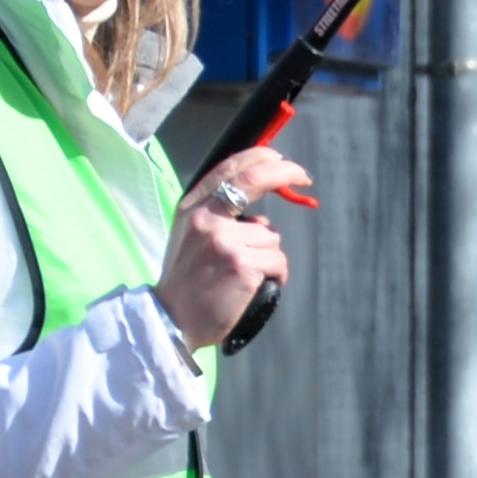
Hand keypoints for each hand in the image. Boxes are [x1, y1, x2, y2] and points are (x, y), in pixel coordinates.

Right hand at [158, 146, 309, 351]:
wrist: (172, 320)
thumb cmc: (187, 282)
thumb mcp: (190, 236)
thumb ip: (216, 214)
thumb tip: (256, 203)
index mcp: (192, 208)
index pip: (229, 169)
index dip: (259, 157)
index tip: (279, 160)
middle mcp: (206, 218)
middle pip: (255, 180)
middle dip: (286, 172)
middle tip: (304, 178)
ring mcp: (224, 240)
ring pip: (271, 236)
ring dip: (268, 256)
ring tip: (243, 275)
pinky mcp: (242, 264)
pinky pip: (278, 261)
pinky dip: (276, 275)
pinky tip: (254, 286)